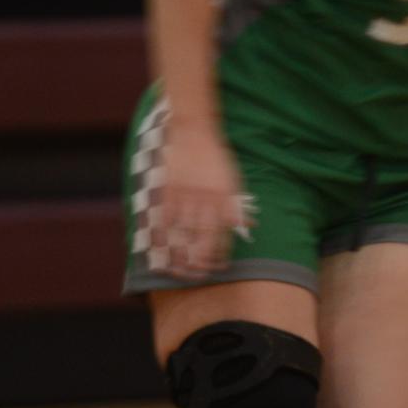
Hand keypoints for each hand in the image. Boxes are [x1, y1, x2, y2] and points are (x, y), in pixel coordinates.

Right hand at [148, 124, 250, 277]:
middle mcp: (204, 196)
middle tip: (197, 276)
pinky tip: (160, 249)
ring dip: (179, 253)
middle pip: (201, 235)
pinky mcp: (167, 188)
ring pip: (181, 230)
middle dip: (199, 259)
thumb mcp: (234, 179)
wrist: (194, 131)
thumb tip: (247, 226)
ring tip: (178, 271)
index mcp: (224, 195)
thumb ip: (237, 204)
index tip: (218, 268)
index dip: (220, 252)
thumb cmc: (217, 158)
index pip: (223, 231)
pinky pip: (163, 216)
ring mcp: (184, 192)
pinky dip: (161, 234)